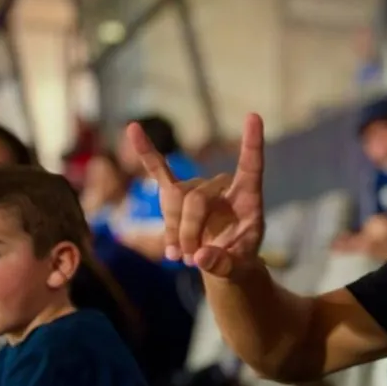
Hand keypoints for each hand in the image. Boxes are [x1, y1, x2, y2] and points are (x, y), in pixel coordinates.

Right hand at [128, 114, 265, 276]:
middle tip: (187, 260)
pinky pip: (159, 170)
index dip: (251, 144)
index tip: (253, 117)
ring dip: (172, 229)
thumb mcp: (239, 268)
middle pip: (194, 198)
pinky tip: (132, 128)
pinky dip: (146, 152)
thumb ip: (224, 264)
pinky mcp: (177, 194)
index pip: (251, 165)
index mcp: (247, 197)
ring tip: (178, 256)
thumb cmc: (238, 259)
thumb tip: (200, 257)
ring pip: (174, 198)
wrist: (224, 262)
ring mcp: (198, 188)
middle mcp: (222, 186)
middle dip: (187, 231)